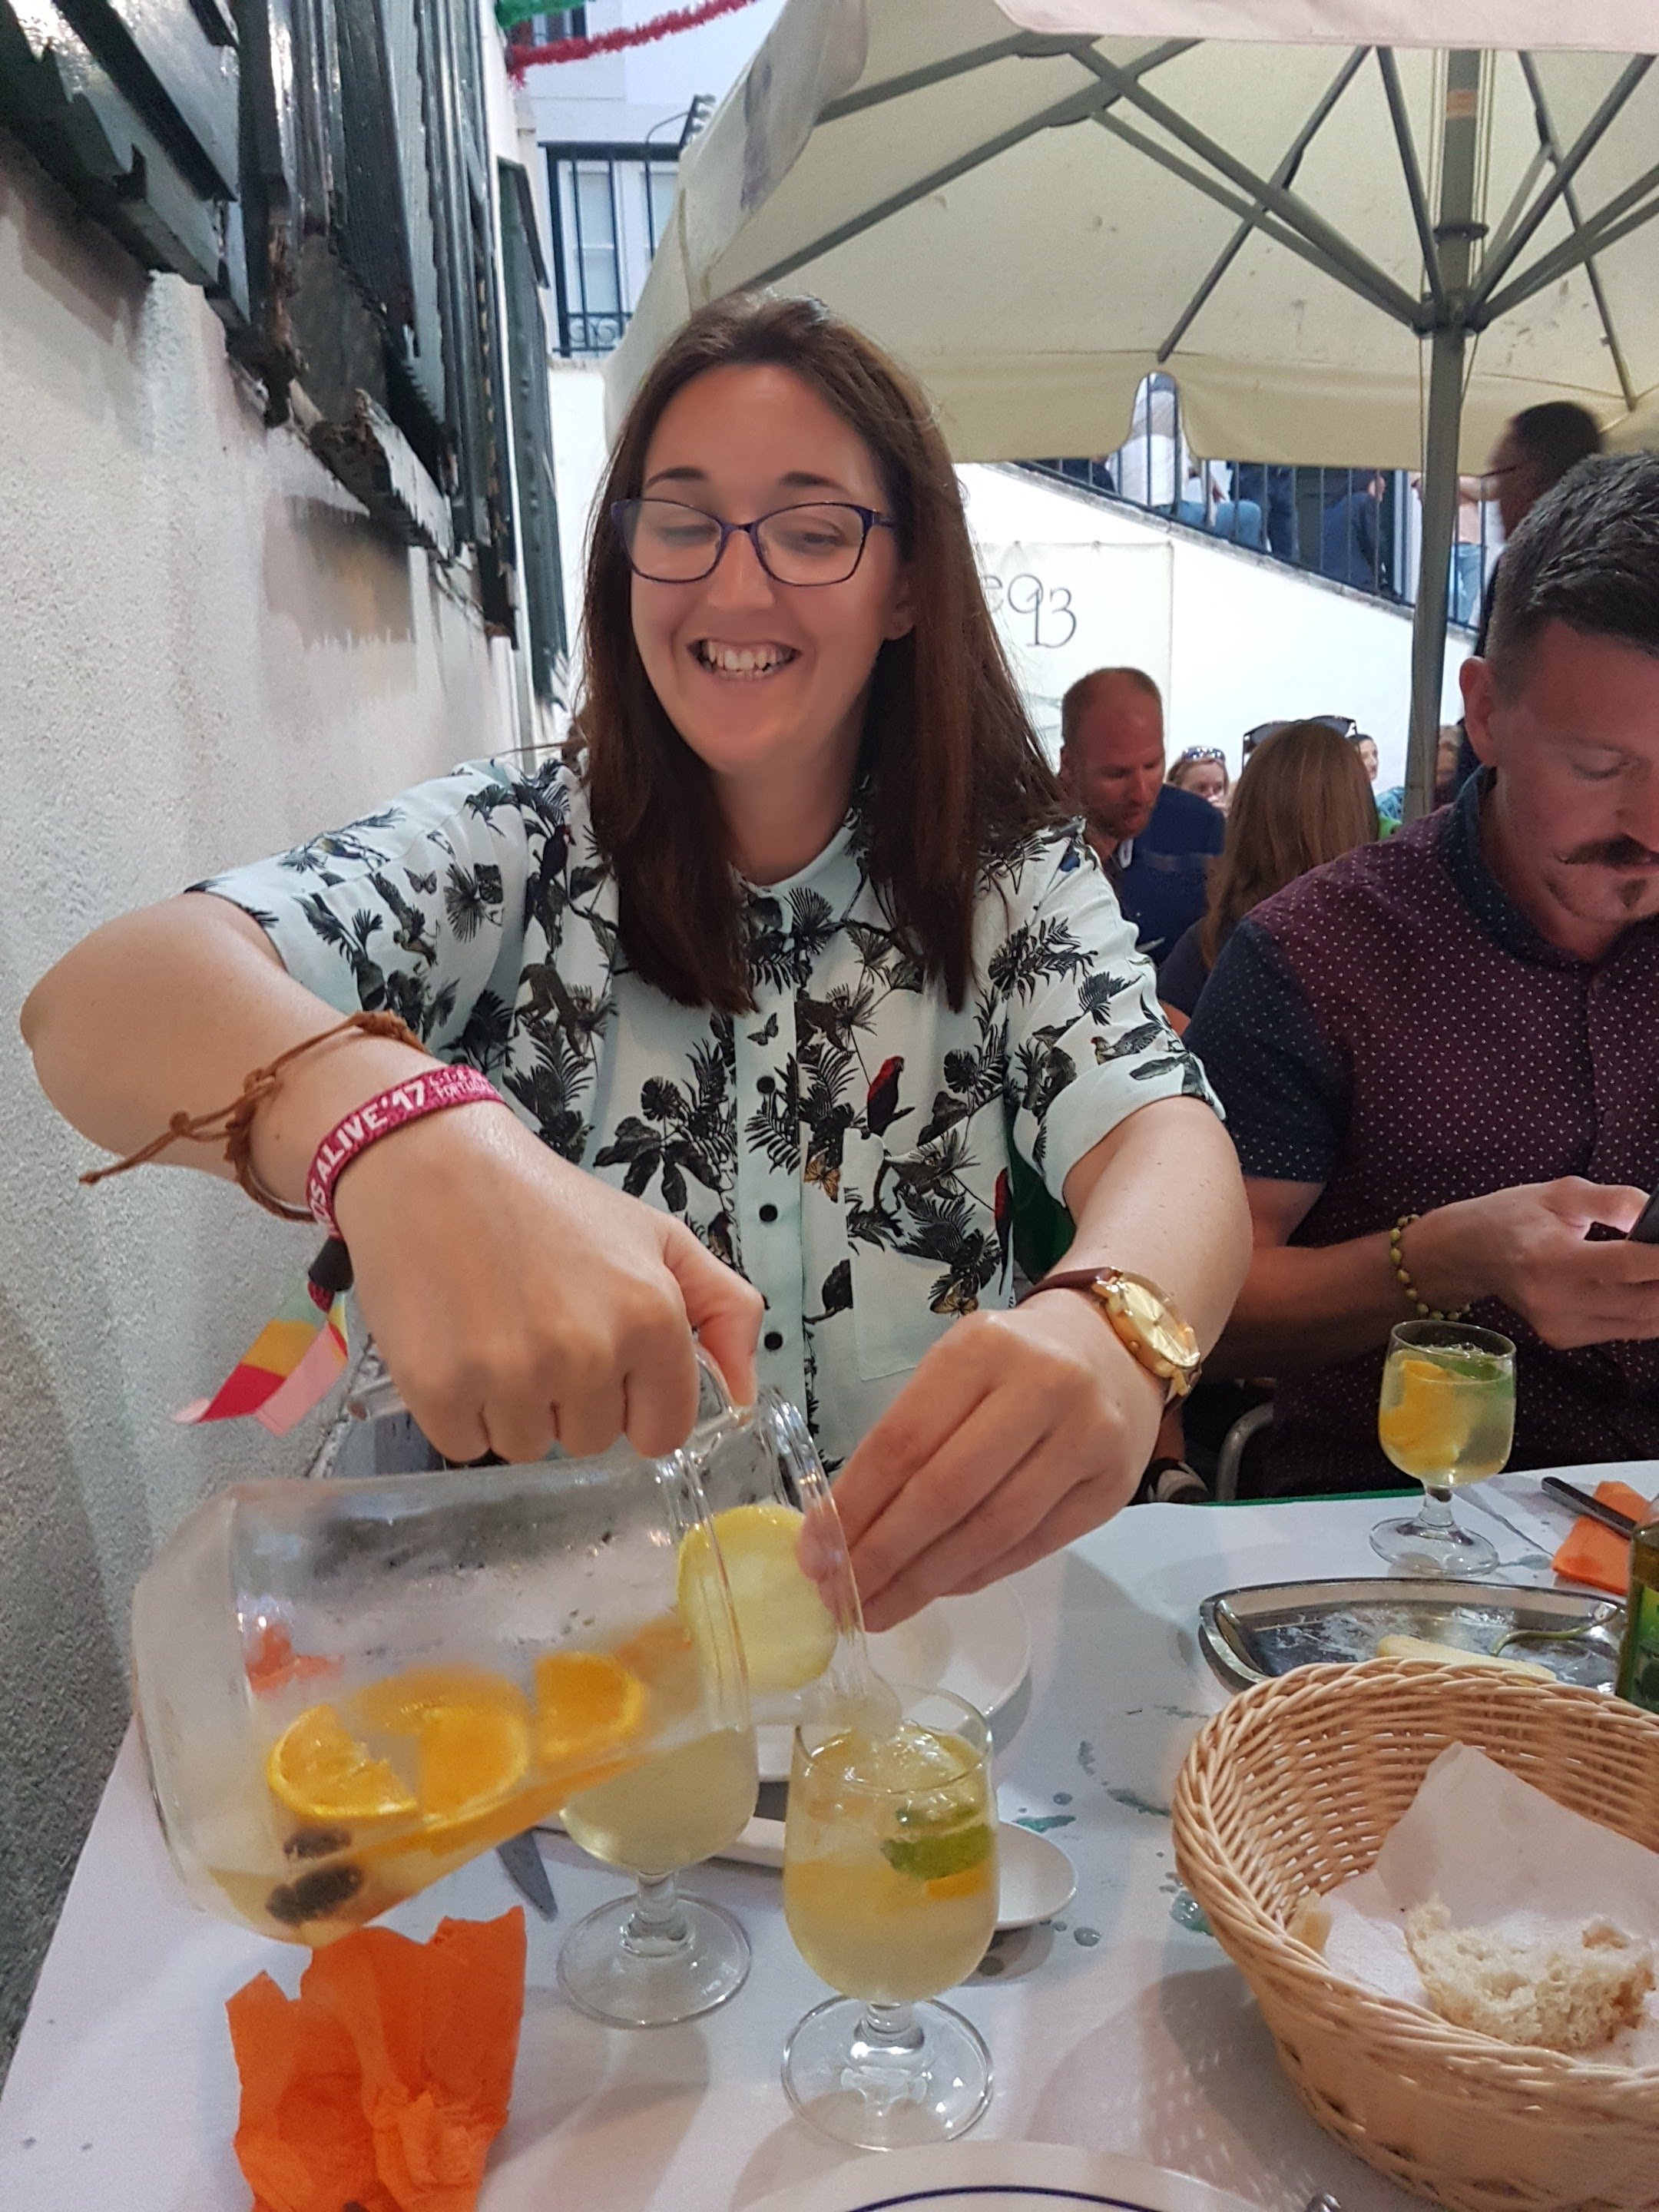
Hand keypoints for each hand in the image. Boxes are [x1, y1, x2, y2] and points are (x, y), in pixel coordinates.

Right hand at [332, 1102, 761, 1463]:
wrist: (436, 1168)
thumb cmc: (552, 1205)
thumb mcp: (659, 1237)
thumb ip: (725, 1309)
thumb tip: (744, 1393)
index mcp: (652, 1319)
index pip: (662, 1432)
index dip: (635, 1403)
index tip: (607, 1366)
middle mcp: (587, 1355)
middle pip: (592, 1439)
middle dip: (572, 1399)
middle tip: (541, 1328)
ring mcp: (511, 1377)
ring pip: (528, 1447)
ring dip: (515, 1407)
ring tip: (498, 1332)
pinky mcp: (440, 1390)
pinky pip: (467, 1446)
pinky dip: (461, 1411)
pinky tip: (458, 1346)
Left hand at [827, 1293, 1164, 1630]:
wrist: (1114, 1351)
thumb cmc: (1012, 1363)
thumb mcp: (955, 1369)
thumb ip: (906, 1436)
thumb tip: (839, 1530)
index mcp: (983, 1348)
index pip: (905, 1440)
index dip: (856, 1506)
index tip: (813, 1553)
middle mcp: (1043, 1389)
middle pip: (948, 1493)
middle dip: (885, 1555)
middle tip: (841, 1598)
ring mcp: (1086, 1441)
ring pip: (992, 1531)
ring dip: (927, 1581)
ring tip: (880, 1608)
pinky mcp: (1112, 1489)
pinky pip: (1032, 1547)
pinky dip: (977, 1576)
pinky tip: (938, 1589)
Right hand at [1415, 1179, 1658, 1347]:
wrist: (1470, 1253)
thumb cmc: (1515, 1216)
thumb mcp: (1562, 1193)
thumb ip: (1614, 1201)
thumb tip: (1652, 1217)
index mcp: (1550, 1257)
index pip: (1627, 1263)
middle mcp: (1554, 1300)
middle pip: (1643, 1303)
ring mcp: (1559, 1325)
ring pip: (1641, 1323)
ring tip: (1655, 1272)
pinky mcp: (1563, 1339)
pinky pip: (1624, 1331)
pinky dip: (1646, 1312)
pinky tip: (1643, 1287)